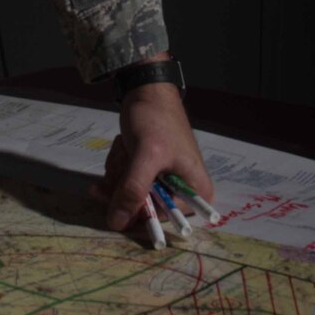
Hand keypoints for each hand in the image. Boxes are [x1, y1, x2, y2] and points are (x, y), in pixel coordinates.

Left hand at [96, 82, 214, 236]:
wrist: (146, 91)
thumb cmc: (156, 121)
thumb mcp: (146, 155)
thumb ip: (133, 190)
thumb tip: (117, 224)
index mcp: (196, 192)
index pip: (166, 219)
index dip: (139, 215)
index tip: (117, 200)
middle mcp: (183, 192)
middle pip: (143, 209)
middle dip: (124, 185)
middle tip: (121, 162)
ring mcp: (162, 182)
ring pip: (128, 196)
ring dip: (119, 172)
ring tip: (125, 147)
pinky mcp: (146, 174)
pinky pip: (124, 183)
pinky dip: (118, 166)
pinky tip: (122, 146)